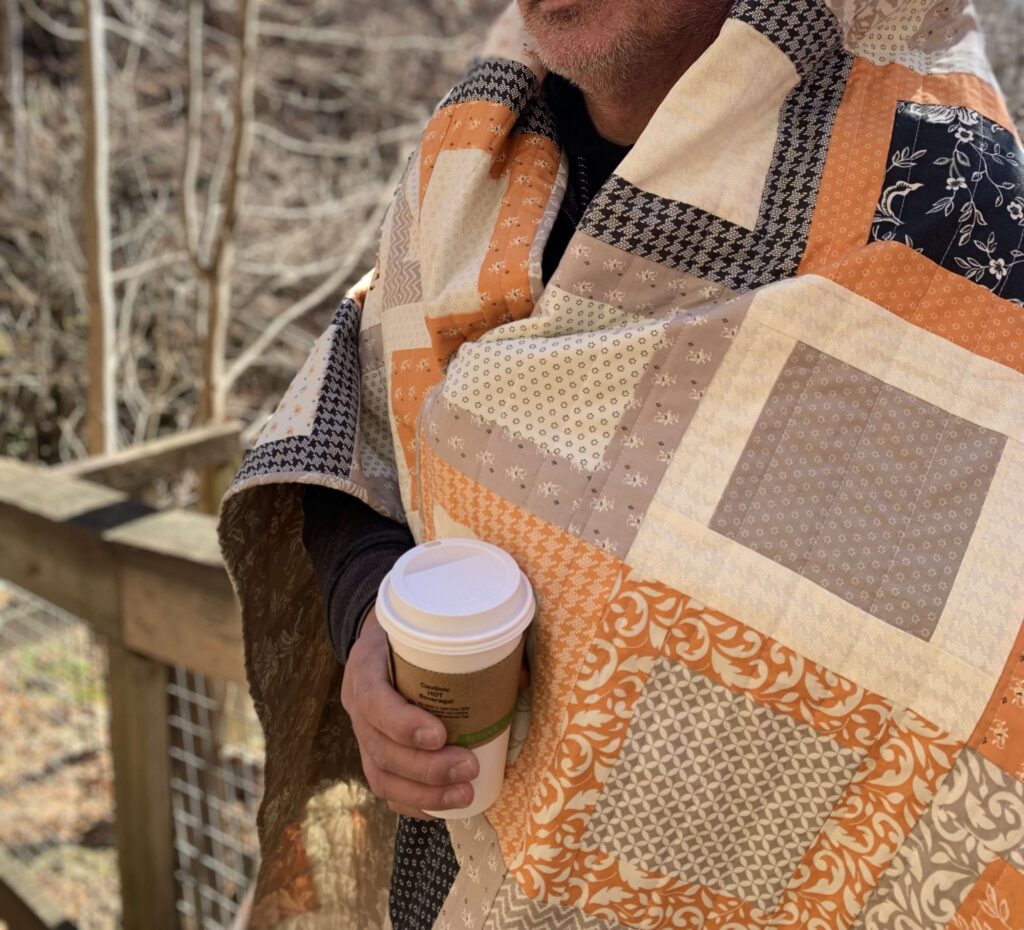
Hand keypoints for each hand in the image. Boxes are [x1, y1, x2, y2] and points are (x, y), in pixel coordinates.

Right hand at [341, 605, 478, 818]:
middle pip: (381, 748)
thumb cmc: (412, 635)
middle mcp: (356, 704)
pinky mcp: (370, 755)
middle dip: (426, 768)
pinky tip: (443, 810)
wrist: (380, 640)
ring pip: (381, 775)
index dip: (403, 724)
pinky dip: (413, 804)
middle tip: (468, 768)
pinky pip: (384, 789)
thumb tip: (522, 677)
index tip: (440, 735)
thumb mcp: (427, 629)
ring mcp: (360, 734)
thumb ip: (468, 647)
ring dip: (423, 794)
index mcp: (367, 667)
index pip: (374, 700)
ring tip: (463, 796)